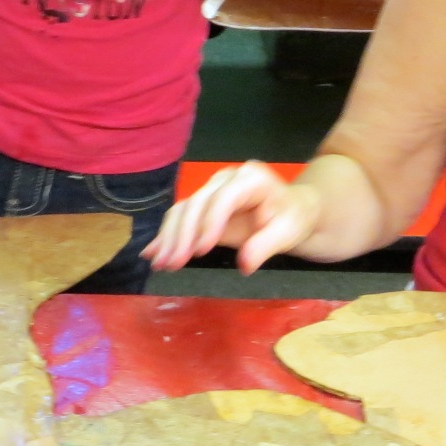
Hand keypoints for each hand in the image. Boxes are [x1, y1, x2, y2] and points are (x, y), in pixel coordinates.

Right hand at [143, 161, 323, 273]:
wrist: (292, 210)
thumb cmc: (293, 218)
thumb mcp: (289, 232)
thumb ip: (267, 245)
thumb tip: (244, 265)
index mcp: (251, 179)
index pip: (224, 198)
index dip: (209, 222)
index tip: (201, 251)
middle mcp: (225, 180)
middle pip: (196, 203)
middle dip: (183, 235)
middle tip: (174, 264)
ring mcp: (211, 190)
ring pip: (182, 210)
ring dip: (169, 238)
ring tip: (161, 264)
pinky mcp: (202, 204)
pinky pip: (179, 217)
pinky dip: (165, 236)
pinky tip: (152, 253)